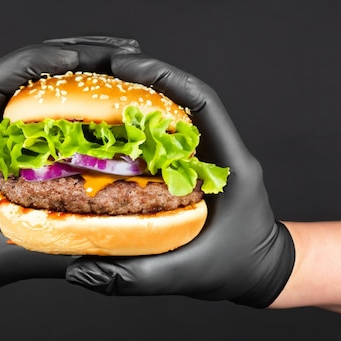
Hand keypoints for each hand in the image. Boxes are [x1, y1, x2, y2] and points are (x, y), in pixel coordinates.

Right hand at [66, 53, 294, 306]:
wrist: (262, 274)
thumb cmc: (234, 271)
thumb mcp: (186, 276)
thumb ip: (134, 276)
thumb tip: (77, 271)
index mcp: (230, 167)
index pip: (202, 103)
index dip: (163, 77)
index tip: (123, 65)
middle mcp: (219, 153)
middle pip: (183, 99)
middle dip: (142, 80)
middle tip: (97, 71)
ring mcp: (207, 158)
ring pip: (174, 114)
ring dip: (138, 99)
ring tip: (96, 91)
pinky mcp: (194, 168)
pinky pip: (166, 137)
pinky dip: (139, 126)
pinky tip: (108, 129)